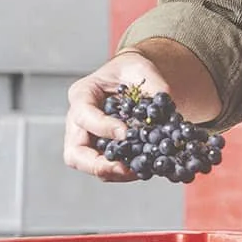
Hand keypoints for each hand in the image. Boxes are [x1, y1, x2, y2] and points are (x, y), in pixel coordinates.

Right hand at [64, 51, 174, 180]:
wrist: (132, 80)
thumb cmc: (131, 71)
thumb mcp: (141, 69)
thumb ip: (154, 85)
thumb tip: (168, 108)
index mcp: (82, 94)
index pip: (84, 115)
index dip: (103, 127)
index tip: (126, 134)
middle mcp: (78, 121)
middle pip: (74, 152)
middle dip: (97, 165)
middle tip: (123, 167)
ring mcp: (87, 139)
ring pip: (88, 166)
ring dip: (112, 172)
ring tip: (139, 171)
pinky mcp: (100, 151)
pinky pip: (106, 168)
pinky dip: (123, 172)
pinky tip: (143, 168)